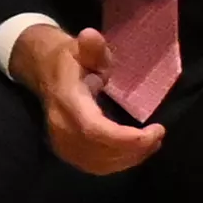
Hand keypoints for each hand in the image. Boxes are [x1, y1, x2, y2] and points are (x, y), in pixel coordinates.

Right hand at [15, 25, 164, 174]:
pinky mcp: (67, 151)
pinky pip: (94, 166)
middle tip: (159, 135)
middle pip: (100, 151)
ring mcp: (61, 143)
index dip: (126, 138)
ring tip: (152, 143)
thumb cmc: (69, 60)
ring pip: (98, 163)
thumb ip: (91, 47)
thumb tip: (90, 36)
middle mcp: (61, 128)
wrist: (44, 73)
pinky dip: (118, 163)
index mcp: (67, 102)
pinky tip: (135, 153)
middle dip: (135, 149)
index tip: (155, 131)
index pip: (95, 130)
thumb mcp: (81, 48)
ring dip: (130, 158)